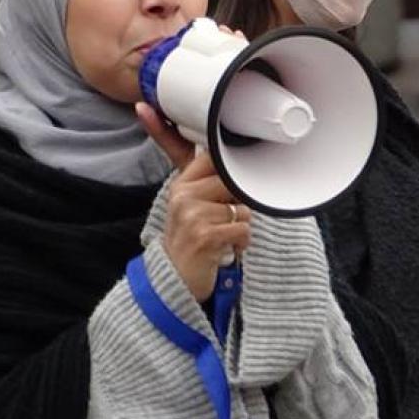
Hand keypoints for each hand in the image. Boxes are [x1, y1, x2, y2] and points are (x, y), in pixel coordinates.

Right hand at [142, 132, 250, 301]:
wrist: (175, 279)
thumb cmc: (191, 238)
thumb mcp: (191, 203)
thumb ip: (202, 175)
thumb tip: (203, 139)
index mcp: (182, 184)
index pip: (213, 157)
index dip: (232, 165)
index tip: (234, 179)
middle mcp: (183, 196)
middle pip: (235, 183)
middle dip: (239, 203)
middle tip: (224, 218)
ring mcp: (193, 216)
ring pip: (243, 208)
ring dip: (241, 225)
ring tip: (223, 234)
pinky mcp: (205, 236)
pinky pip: (243, 229)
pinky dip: (242, 241)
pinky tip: (227, 247)